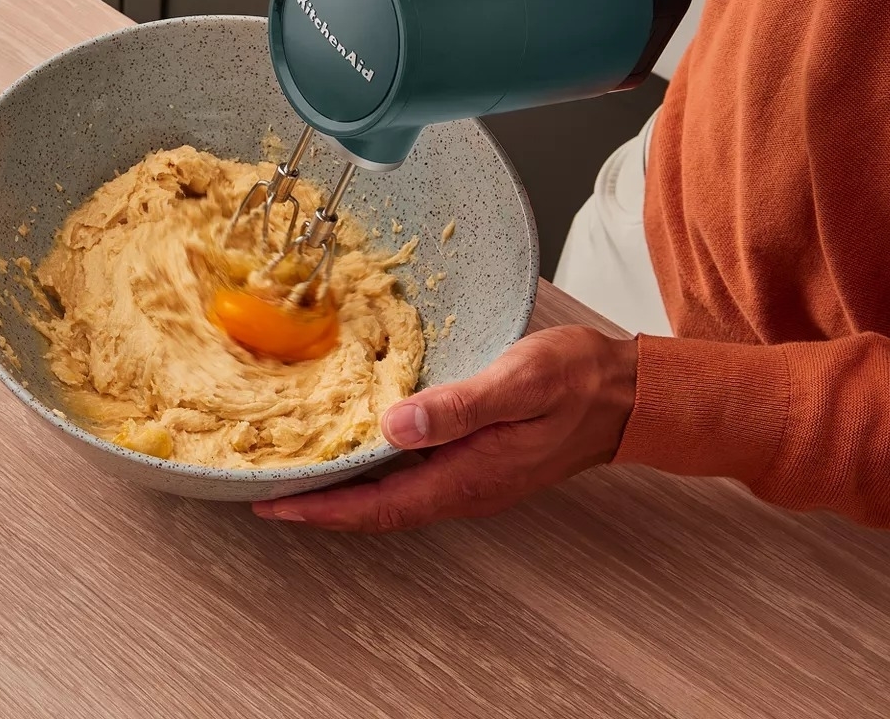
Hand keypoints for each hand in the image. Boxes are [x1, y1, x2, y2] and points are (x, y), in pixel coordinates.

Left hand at [252, 326, 637, 532]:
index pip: (379, 508)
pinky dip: (374, 469)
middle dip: (321, 506)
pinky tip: (358, 446)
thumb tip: (395, 426)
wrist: (622, 392)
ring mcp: (470, 475)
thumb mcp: (518, 381)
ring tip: (298, 473)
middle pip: (377, 510)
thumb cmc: (574, 380)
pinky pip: (412, 475)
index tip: (272, 507)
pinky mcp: (475, 457)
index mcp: (467, 476)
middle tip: (267, 491)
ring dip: (344, 491)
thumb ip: (459, 406)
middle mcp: (463, 485)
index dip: (322, 510)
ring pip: (392, 495)